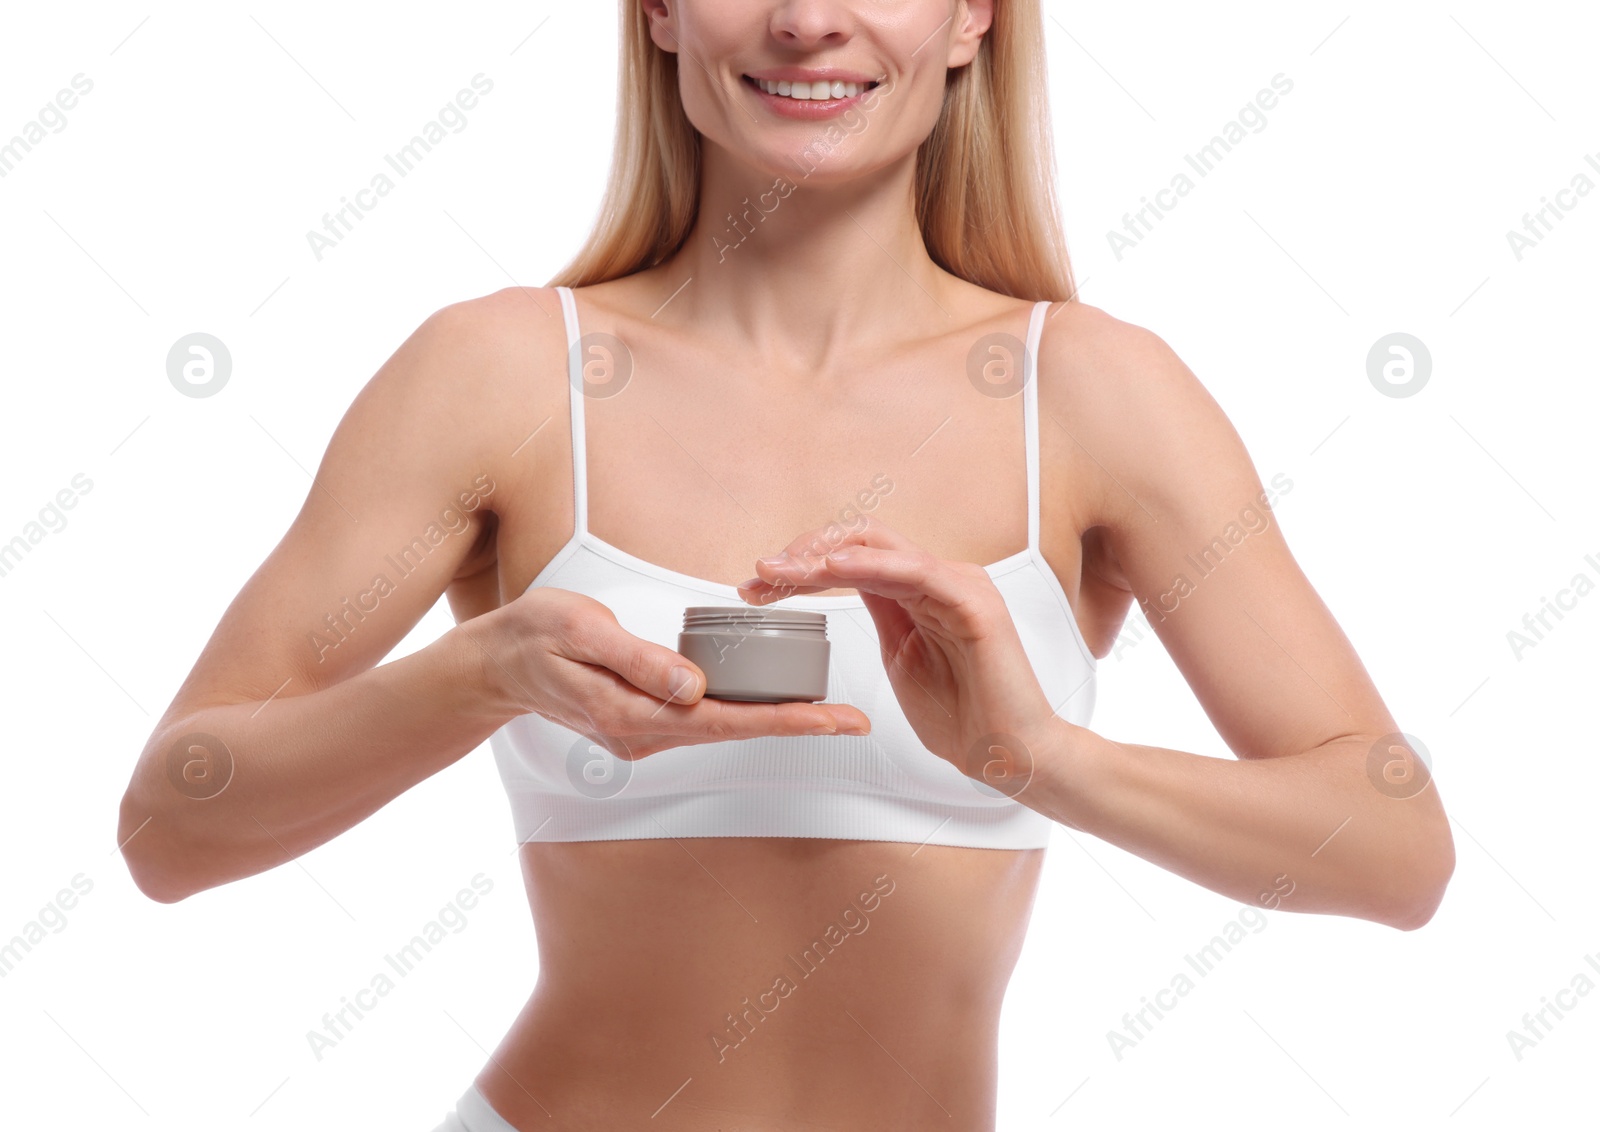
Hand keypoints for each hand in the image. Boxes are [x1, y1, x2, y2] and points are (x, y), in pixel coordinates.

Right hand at [468, 587, 870, 758]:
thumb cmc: (534, 637)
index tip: (834, 719)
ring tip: (828, 710)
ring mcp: (642, 734)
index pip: (724, 722)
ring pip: (720, 727)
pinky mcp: (642, 722)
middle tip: (855, 719)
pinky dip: (740, 712)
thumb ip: (639, 660)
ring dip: (772, 720)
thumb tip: (695, 686)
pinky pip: (701, 720)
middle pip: (734, 730)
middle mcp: (643, 735)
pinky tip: (771, 700)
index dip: (785, 721)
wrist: (495, 663)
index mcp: (631, 715)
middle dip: (796, 725)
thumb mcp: (581, 632)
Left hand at [737, 516, 1058, 793]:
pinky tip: (835, 569)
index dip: (804, 564)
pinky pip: (916, 572)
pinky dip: (871, 566)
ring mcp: (960, 585)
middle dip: (805, 552)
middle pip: (862, 541)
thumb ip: (882, 617)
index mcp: (922, 590)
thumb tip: (840, 589)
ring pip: (882, 549)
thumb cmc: (962, 716)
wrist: (1007, 755)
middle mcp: (941, 578)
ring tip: (783, 571)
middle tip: (761, 574)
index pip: (855, 556)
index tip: (758, 586)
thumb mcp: (901, 657)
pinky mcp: (974, 604)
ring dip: (825, 556)